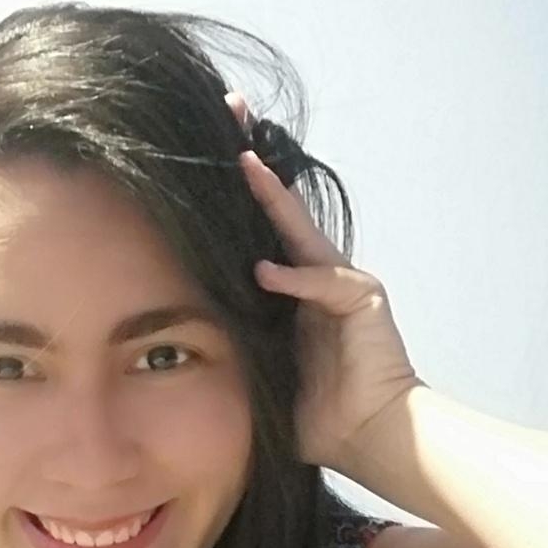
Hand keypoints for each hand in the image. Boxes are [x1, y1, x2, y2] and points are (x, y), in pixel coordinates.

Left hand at [225, 92, 422, 468]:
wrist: (371, 437)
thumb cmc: (317, 414)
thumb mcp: (261, 373)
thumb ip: (233, 348)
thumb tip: (176, 346)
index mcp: (291, 292)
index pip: (257, 231)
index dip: (236, 194)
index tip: (206, 149)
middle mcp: (317, 276)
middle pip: (280, 210)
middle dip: (255, 164)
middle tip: (231, 110)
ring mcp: (343, 283)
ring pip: (301, 232)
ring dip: (273, 198)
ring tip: (244, 166)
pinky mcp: (364, 299)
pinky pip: (323, 283)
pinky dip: (293, 281)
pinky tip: (264, 274)